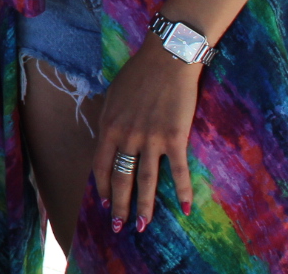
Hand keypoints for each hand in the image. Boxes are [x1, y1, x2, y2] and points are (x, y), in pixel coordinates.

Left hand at [93, 39, 201, 233]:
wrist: (167, 59)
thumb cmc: (139, 74)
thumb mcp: (113, 96)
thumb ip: (110, 120)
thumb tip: (107, 138)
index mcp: (109, 126)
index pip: (100, 165)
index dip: (101, 187)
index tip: (102, 202)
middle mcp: (127, 137)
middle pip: (121, 178)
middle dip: (118, 205)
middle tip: (118, 227)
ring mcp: (151, 139)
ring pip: (146, 181)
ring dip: (145, 207)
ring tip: (143, 226)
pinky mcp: (175, 138)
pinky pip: (179, 172)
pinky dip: (184, 192)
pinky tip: (186, 208)